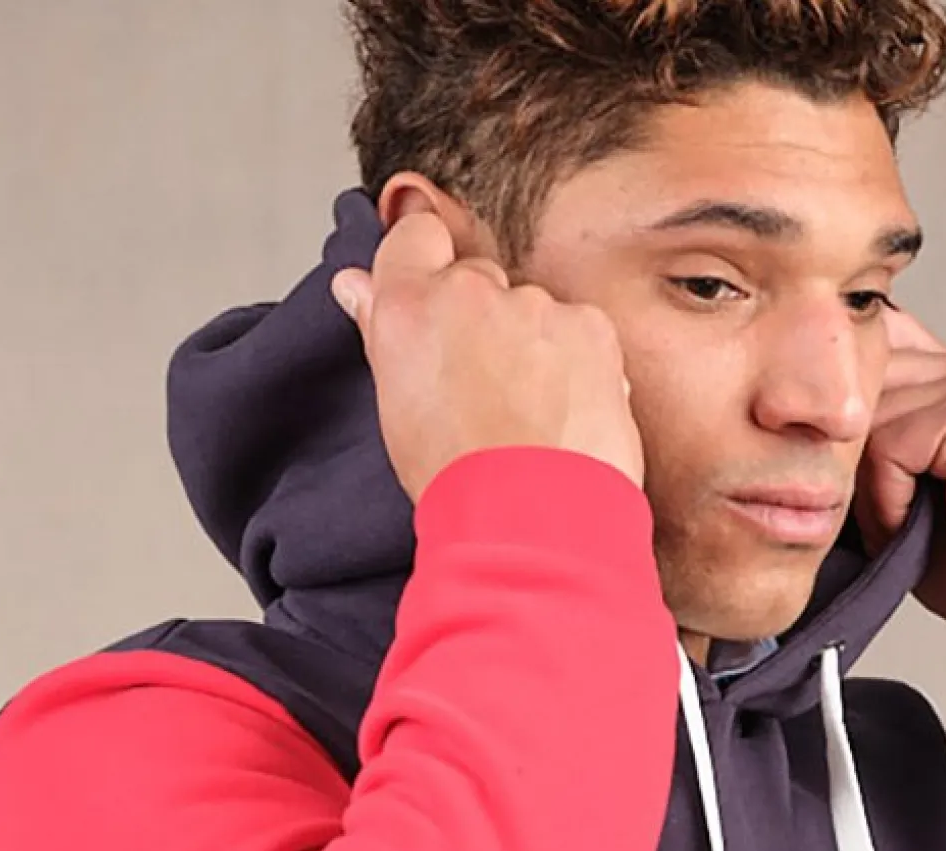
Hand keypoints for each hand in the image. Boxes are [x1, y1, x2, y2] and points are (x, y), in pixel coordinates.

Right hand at [330, 208, 646, 502]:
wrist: (529, 520)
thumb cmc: (459, 481)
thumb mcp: (397, 409)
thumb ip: (382, 330)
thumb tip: (356, 285)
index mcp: (408, 308)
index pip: (416, 236)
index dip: (428, 262)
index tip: (436, 298)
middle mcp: (469, 291)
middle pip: (478, 280)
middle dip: (484, 321)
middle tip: (487, 388)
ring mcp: (533, 306)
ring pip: (533, 311)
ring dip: (534, 347)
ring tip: (533, 416)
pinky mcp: (589, 326)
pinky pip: (581, 332)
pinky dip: (579, 365)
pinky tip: (568, 414)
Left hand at [850, 303, 945, 660]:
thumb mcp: (893, 491)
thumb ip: (860, 444)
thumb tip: (785, 426)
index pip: (861, 350)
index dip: (835, 416)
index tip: (843, 477)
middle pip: (851, 383)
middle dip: (846, 459)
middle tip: (878, 516)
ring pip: (864, 416)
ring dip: (868, 487)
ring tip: (903, 523)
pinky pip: (889, 444)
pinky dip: (888, 500)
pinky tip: (915, 525)